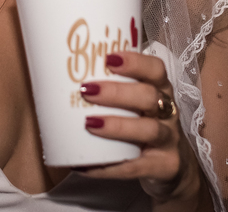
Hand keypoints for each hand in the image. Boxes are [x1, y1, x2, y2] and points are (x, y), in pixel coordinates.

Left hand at [76, 51, 204, 208]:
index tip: (108, 59)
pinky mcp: (165, 166)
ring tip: (89, 123)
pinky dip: (109, 167)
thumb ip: (109, 91)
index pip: (155, 69)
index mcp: (159, 90)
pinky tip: (86, 166)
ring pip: (149, 129)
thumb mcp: (135, 105)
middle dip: (117, 92)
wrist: (172, 168)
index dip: (135, 62)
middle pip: (149, 96)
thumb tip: (55, 79)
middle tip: (86, 90)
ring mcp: (168, 140)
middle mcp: (167, 112)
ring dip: (117, 125)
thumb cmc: (142, 125)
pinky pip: (136, 167)